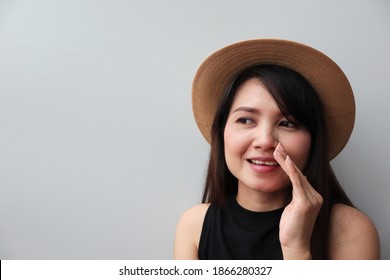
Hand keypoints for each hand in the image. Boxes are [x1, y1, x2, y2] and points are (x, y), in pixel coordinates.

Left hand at [273, 143, 322, 258]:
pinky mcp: (305, 203)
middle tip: (278, 145)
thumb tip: (296, 180)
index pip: (300, 176)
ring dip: (286, 161)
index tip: (281, 152)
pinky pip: (297, 182)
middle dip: (287, 158)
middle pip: (299, 173)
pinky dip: (291, 170)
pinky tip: (286, 160)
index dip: (290, 163)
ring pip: (297, 175)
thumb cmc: (292, 228)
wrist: (295, 244)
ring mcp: (312, 199)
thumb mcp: (293, 207)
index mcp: (313, 196)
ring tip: (277, 149)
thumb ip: (295, 194)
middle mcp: (315, 196)